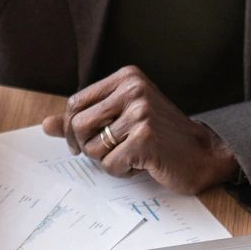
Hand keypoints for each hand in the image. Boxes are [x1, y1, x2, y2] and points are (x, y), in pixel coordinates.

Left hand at [41, 66, 237, 195]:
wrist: (205, 153)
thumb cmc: (160, 136)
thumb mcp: (122, 119)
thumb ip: (84, 120)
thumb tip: (45, 125)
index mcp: (126, 77)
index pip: (75, 103)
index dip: (71, 128)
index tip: (80, 144)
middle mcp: (134, 89)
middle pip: (78, 125)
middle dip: (87, 146)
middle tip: (109, 153)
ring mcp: (141, 113)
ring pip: (92, 147)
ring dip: (107, 160)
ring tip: (132, 155)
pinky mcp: (145, 139)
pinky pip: (110, 165)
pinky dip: (123, 171)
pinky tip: (143, 165)